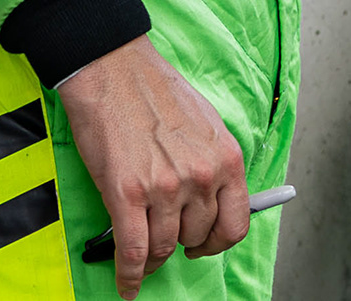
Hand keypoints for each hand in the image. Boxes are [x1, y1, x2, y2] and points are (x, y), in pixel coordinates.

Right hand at [55, 36, 251, 294]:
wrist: (113, 71)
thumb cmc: (157, 93)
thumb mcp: (207, 125)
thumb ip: (214, 164)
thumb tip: (215, 201)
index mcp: (225, 159)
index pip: (236, 224)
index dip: (218, 242)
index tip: (204, 245)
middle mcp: (201, 177)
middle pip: (196, 238)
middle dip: (181, 244)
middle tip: (167, 239)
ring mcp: (164, 188)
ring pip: (163, 248)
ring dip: (153, 258)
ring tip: (144, 255)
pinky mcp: (126, 195)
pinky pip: (133, 252)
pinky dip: (129, 276)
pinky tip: (127, 285)